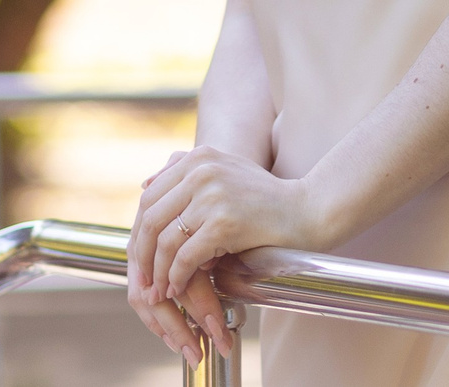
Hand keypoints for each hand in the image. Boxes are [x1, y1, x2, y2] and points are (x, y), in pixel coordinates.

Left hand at [127, 147, 323, 363]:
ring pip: (165, 240)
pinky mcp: (224, 222)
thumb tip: (144, 185)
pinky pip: (186, 256)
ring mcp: (212, 195)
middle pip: (151, 217)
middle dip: (142, 254)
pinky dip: (177, 277)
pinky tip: (178, 289)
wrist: (308, 210)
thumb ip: (187, 174)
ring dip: (158, 272)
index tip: (140, 256)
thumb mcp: (224, 173)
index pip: (150, 196)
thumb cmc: (266, 198)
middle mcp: (201, 170)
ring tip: (159, 290)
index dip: (139, 231)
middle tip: (143, 279)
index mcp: (198, 157)